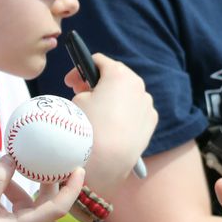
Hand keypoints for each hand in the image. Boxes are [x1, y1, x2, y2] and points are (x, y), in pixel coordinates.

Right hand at [0, 157, 83, 221]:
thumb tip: (11, 157)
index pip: (60, 207)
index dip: (72, 187)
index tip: (78, 168)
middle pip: (42, 201)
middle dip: (40, 178)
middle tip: (40, 156)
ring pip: (23, 203)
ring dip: (10, 187)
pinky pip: (11, 211)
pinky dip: (0, 199)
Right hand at [64, 54, 155, 192]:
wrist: (107, 161)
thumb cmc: (89, 127)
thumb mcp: (77, 101)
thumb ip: (85, 89)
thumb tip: (94, 93)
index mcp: (119, 74)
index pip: (98, 61)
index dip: (80, 69)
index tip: (70, 81)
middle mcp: (138, 85)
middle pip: (116, 75)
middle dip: (98, 82)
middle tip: (82, 92)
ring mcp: (147, 103)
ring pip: (128, 93)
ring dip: (113, 96)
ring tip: (98, 110)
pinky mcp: (151, 121)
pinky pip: (136, 109)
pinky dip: (125, 111)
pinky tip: (113, 124)